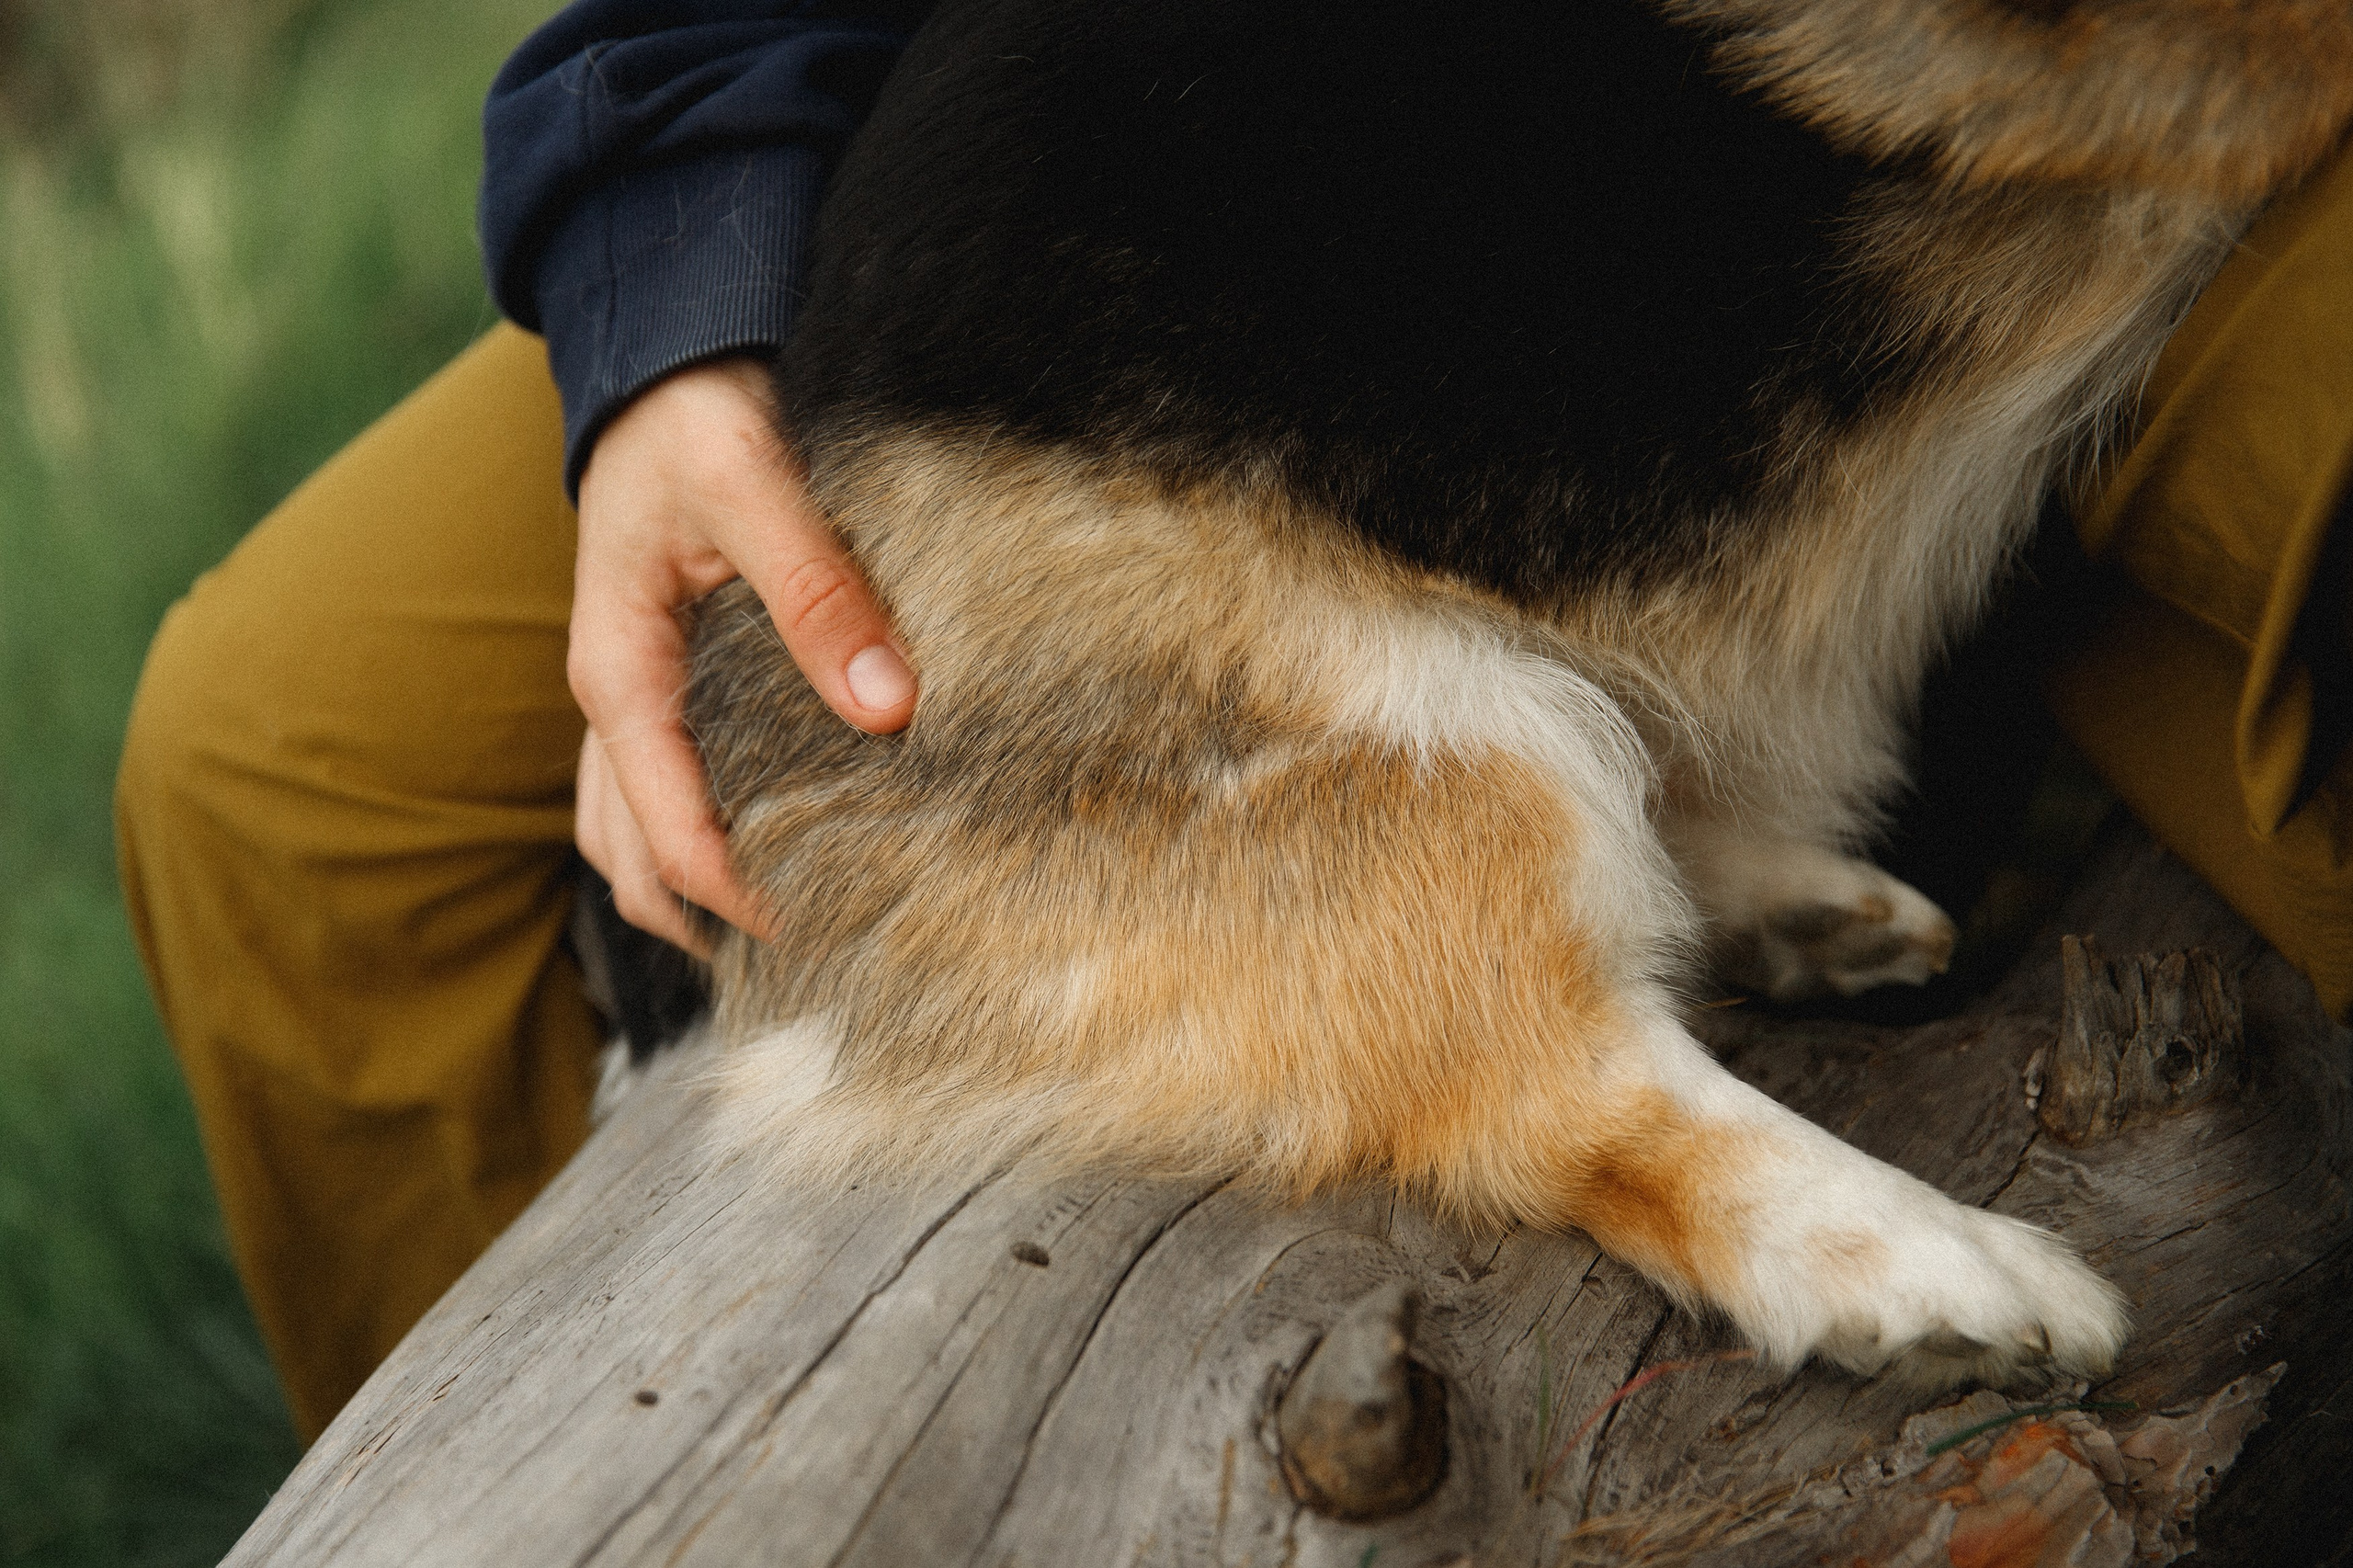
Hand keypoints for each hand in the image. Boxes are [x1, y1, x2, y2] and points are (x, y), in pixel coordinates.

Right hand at [569, 356, 914, 956]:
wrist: (663, 364)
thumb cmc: (694, 416)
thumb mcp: (754, 485)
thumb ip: (817, 595)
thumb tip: (888, 710)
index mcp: (620, 673)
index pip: (670, 837)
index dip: (746, 898)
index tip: (835, 927)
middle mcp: (614, 703)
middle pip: (637, 865)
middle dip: (716, 922)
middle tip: (829, 949)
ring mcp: (636, 700)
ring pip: (640, 839)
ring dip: (705, 893)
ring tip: (811, 923)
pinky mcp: (668, 685)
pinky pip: (670, 792)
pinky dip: (713, 838)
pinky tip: (794, 843)